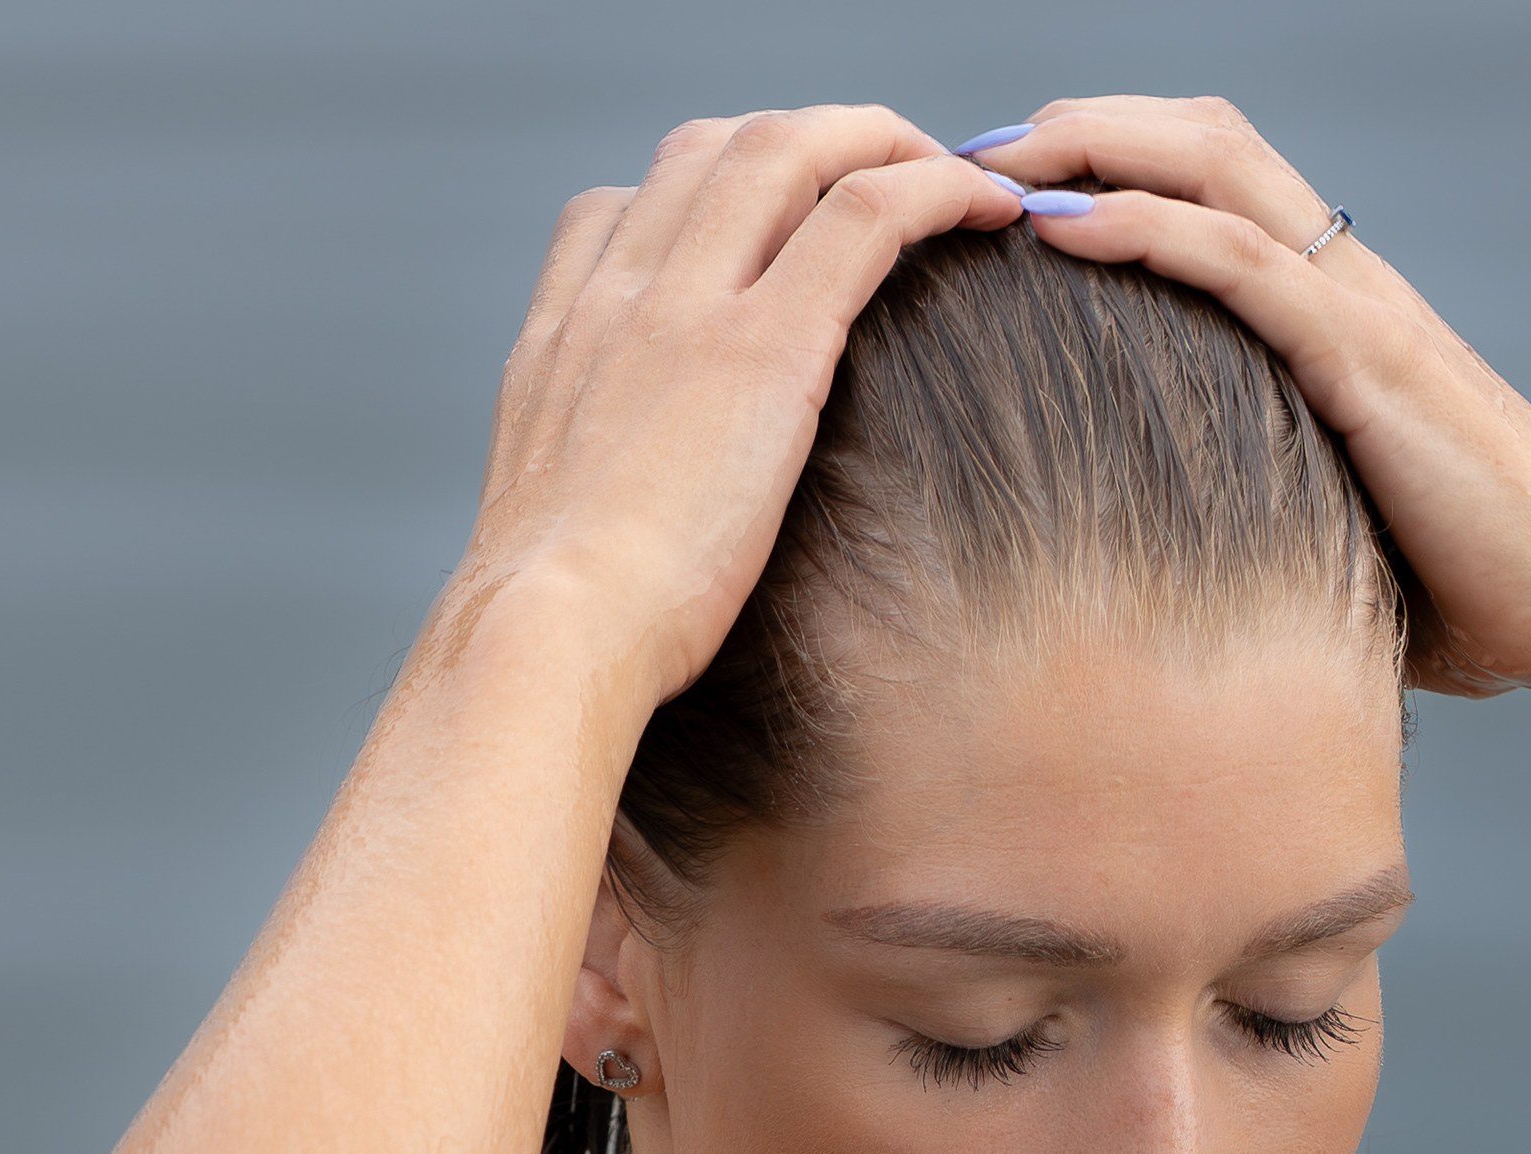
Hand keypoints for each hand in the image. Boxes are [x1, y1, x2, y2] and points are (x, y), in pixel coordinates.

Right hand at [462, 108, 1022, 706]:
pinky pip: (865, 214)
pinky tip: (985, 209)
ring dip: (882, 141)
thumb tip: (626, 516)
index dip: (713, 190)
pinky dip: (935, 187)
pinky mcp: (764, 347)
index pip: (625, 203)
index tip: (778, 226)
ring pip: (791, 148)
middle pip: (718, 146)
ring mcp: (687, 308)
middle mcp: (618, 294)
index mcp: (561, 337)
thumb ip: (589, 476)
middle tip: (889, 179)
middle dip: (815, 139)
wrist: (547, 638)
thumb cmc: (555, 625)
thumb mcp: (545, 522)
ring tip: (950, 181)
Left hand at [970, 99, 1530, 703]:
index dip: (1100, 159)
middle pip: (1197, 138)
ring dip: (1095, 149)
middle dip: (1076, 127)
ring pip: (1215, 166)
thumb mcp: (1320, 522)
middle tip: (962, 153)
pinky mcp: (1367, 359)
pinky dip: (1151, 230)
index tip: (992, 190)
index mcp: (1325, 309)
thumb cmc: (1461, 582)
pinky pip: (1244, 263)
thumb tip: (1149, 569)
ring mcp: (1356, 309)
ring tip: (989, 163)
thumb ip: (1247, 502)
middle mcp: (1340, 282)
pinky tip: (1065, 230)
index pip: (1205, 180)